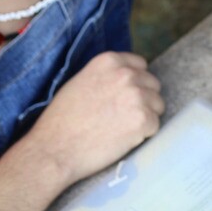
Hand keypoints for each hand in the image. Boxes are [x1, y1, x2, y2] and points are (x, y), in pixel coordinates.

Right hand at [22, 52, 164, 183]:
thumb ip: (106, 76)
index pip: (140, 65)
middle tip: (122, 117)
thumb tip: (127, 76)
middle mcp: (126, 74)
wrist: (54, 150)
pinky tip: (122, 139)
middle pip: (152, 85)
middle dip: (143, 100)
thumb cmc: (62, 120)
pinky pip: (155, 125)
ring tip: (120, 129)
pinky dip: (143, 134)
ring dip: (144, 117)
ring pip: (157, 105)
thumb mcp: (80, 82)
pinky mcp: (143, 119)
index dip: (135, 83)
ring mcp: (137, 96)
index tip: (124, 97)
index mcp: (109, 61)